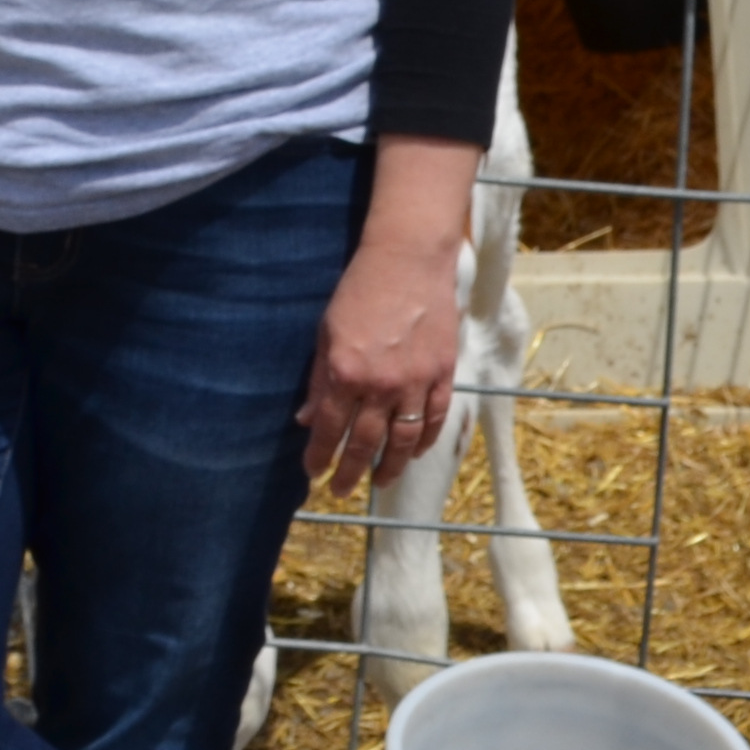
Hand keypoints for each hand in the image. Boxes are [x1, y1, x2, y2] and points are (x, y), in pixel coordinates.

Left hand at [297, 137, 473, 496]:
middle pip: (365, 442)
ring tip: (379, 481)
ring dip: (390, 466)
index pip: (329, 429)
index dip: (319, 456)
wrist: (408, 259)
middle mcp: (380, 384)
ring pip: (404, 440)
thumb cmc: (359, 289)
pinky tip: (414, 452)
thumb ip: (319, 380)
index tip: (313, 473)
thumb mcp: (326, 332)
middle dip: (350, 471)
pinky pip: (435, 419)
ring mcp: (416, 381)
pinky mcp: (443, 373)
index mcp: (346, 372)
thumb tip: (306, 419)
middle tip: (341, 490)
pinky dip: (425, 441)